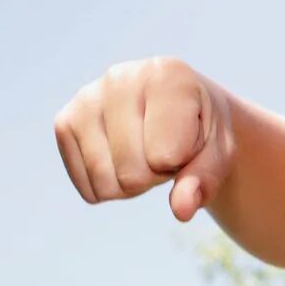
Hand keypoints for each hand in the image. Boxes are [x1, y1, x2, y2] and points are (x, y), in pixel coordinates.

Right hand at [53, 57, 236, 221]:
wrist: (178, 109)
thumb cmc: (201, 130)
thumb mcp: (219, 153)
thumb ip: (205, 180)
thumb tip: (182, 210)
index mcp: (166, 75)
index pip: (165, 155)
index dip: (181, 162)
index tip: (188, 139)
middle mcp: (120, 77)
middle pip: (132, 173)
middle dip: (155, 175)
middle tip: (164, 150)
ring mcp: (87, 98)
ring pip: (106, 184)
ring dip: (131, 185)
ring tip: (143, 152)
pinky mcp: (65, 121)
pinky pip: (88, 189)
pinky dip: (109, 188)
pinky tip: (121, 158)